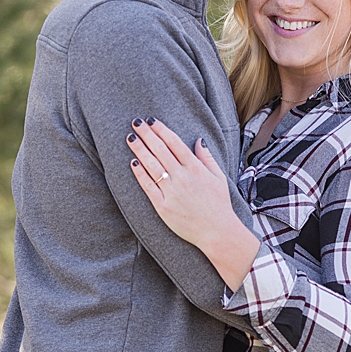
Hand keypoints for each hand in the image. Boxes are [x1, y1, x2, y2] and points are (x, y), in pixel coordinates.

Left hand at [127, 119, 259, 288]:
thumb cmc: (219, 204)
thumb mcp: (219, 177)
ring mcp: (171, 191)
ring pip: (152, 166)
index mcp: (196, 168)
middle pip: (160, 150)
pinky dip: (140, 173)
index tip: (152, 121)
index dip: (161, 130)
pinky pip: (148, 186)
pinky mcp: (162, 206)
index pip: (174, 143)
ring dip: (140, 150)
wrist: (217, 231)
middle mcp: (182, 177)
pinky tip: (133, 162)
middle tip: (136, 122)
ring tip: (131, 138)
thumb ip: (207, 158)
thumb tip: (198, 140)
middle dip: (147, 135)